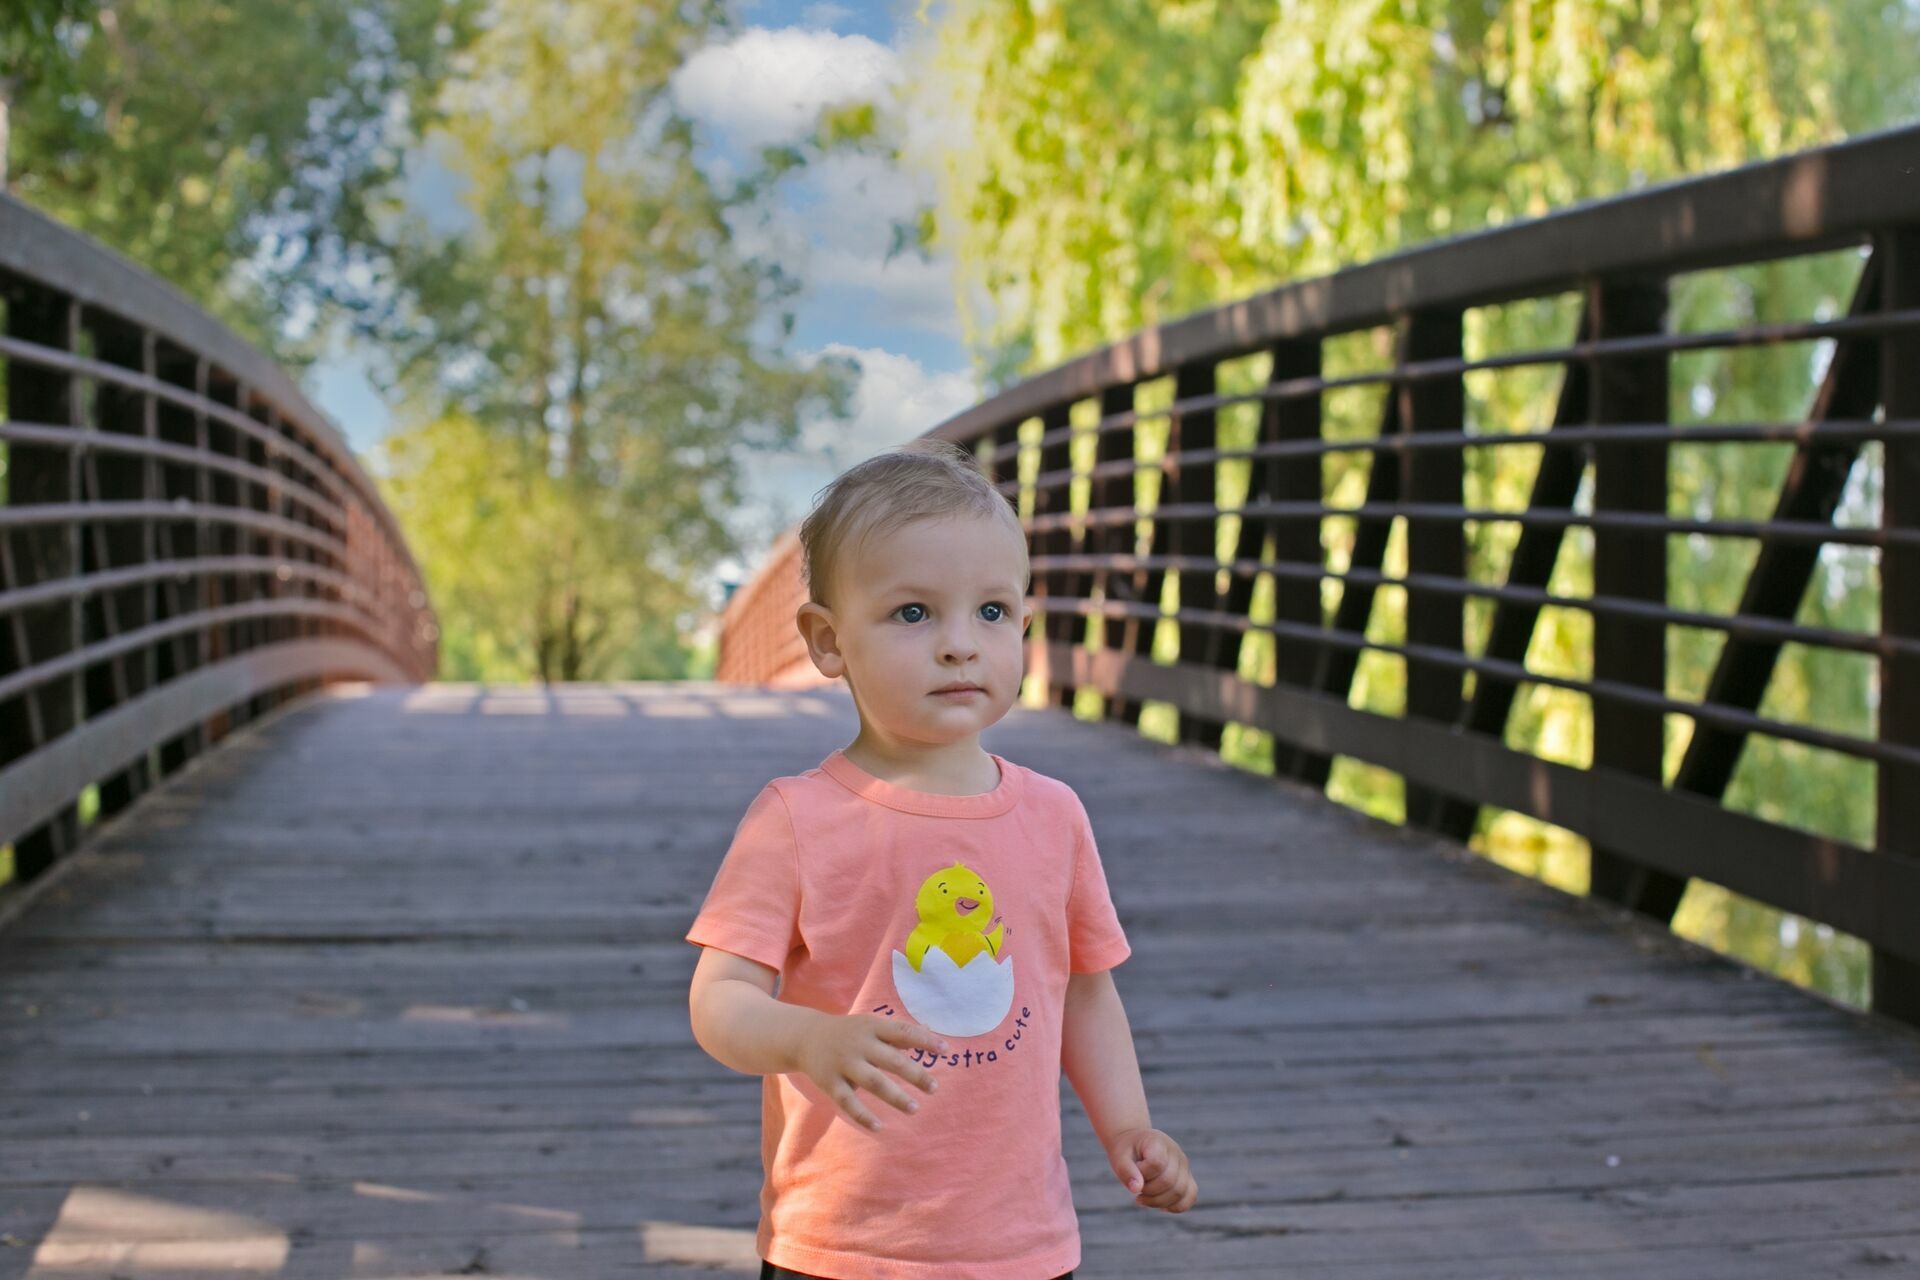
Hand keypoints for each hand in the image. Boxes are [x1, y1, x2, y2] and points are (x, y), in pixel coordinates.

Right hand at [792, 1013, 946, 1133]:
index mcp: (872, 1027)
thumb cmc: (850, 1033)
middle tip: (934, 1088)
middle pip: (891, 1060)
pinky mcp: (830, 1083)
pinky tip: (880, 1127)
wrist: (806, 1037)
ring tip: (914, 1108)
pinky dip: (863, 1115)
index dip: (924, 1039)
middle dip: (915, 1074)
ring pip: (873, 1082)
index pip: (902, 1032)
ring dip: (895, 1096)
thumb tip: (931, 1031)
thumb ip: (898, 1033)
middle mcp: (859, 1044)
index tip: (946, 1050)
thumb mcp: (871, 1025)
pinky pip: (848, 1102)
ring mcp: (843, 1063)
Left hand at [1107, 1127, 1196, 1211]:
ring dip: (1159, 1202)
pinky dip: (1175, 1206)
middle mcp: (1176, 1153)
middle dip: (1149, 1191)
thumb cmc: (1127, 1152)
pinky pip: (1190, 1196)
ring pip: (1180, 1192)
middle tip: (1136, 1190)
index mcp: (1158, 1142)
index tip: (1134, 1171)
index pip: (1156, 1163)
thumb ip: (1126, 1171)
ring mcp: (1184, 1166)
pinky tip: (1160, 1206)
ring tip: (1144, 1198)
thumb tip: (1137, 1189)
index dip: (1143, 1173)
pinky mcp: (1187, 1178)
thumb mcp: (1119, 1157)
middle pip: (1169, 1181)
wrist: (1135, 1145)